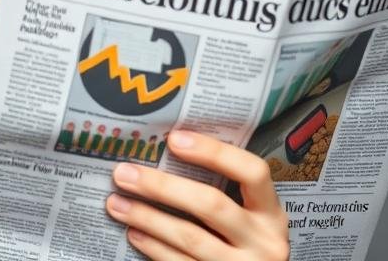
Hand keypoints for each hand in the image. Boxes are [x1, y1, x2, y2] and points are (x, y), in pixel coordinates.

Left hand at [105, 130, 288, 260]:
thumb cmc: (242, 244)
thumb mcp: (246, 219)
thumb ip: (220, 193)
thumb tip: (164, 156)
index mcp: (271, 214)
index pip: (252, 172)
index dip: (214, 152)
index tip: (174, 139)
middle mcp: (264, 241)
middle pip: (211, 204)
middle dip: (162, 187)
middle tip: (124, 173)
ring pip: (191, 237)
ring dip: (148, 218)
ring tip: (116, 204)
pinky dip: (154, 247)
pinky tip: (133, 233)